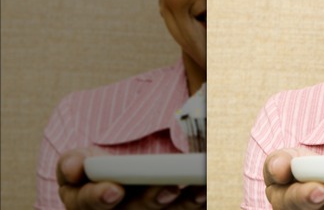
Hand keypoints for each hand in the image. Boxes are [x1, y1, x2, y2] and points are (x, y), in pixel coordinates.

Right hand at [57, 148, 205, 208]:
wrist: (120, 172)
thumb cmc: (95, 169)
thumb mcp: (79, 160)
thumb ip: (73, 162)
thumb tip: (74, 168)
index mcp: (85, 202)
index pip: (88, 202)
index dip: (100, 197)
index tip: (114, 190)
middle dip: (151, 200)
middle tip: (169, 188)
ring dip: (182, 204)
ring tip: (198, 190)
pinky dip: (196, 202)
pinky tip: (208, 192)